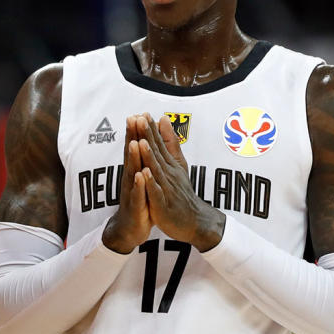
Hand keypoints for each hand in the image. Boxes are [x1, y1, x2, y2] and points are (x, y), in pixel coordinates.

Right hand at [102, 116, 151, 253]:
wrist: (130, 228)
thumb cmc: (139, 201)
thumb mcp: (143, 179)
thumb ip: (144, 160)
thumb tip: (144, 141)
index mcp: (135, 170)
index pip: (136, 148)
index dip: (137, 131)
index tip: (139, 113)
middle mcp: (130, 178)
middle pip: (131, 155)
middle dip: (132, 137)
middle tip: (132, 118)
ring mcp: (131, 192)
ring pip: (132, 172)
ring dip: (133, 158)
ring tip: (134, 143)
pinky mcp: (135, 206)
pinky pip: (137, 195)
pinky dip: (139, 185)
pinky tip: (140, 176)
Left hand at [135, 113, 224, 251]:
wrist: (193, 220)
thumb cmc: (181, 192)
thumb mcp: (178, 164)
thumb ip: (170, 142)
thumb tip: (164, 119)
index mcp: (169, 164)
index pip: (159, 144)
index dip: (150, 129)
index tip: (142, 113)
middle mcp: (168, 173)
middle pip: (157, 153)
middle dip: (148, 136)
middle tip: (140, 119)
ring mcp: (166, 188)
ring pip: (156, 170)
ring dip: (149, 156)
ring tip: (141, 142)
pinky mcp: (163, 204)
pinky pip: (156, 193)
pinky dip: (151, 183)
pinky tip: (145, 173)